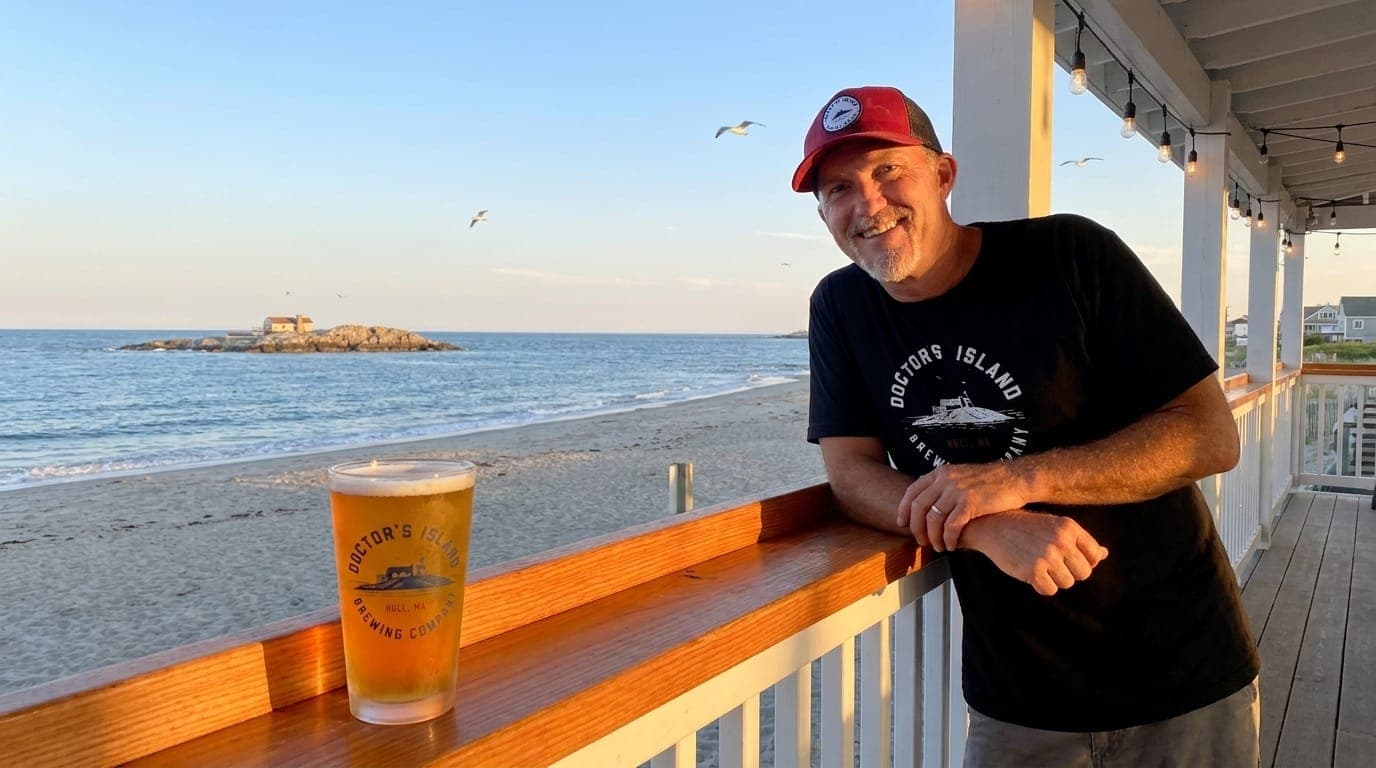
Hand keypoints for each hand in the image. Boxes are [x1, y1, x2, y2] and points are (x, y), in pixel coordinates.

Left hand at [897, 462, 1029, 551]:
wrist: (1014, 479)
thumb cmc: (988, 482)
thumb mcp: (959, 476)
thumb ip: (942, 487)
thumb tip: (927, 504)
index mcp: (941, 473)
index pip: (912, 491)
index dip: (904, 509)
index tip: (902, 523)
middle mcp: (946, 480)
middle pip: (919, 507)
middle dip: (917, 528)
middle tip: (921, 541)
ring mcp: (957, 491)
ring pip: (933, 519)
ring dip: (933, 537)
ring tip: (938, 546)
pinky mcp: (970, 503)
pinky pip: (951, 526)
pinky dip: (949, 539)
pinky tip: (952, 545)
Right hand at [958, 510, 1108, 596]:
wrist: (993, 526)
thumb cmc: (1027, 527)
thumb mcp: (1056, 527)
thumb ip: (1080, 541)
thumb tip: (1104, 554)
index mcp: (1069, 527)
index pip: (1095, 555)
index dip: (1083, 561)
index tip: (1068, 558)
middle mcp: (1061, 541)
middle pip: (1083, 572)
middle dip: (1070, 572)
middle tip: (1052, 563)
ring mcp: (1047, 556)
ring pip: (1067, 582)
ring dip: (1054, 579)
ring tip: (1040, 565)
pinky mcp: (1033, 571)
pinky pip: (1050, 590)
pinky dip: (1042, 586)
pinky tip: (1032, 573)